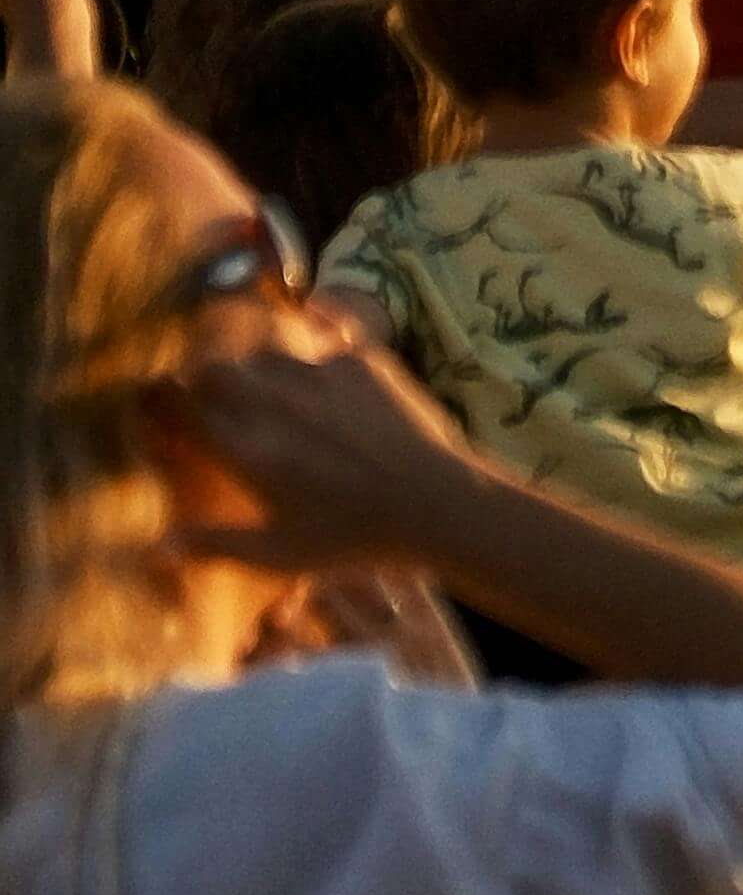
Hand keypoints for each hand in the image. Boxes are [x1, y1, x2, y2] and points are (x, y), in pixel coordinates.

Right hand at [148, 315, 493, 571]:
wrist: (436, 502)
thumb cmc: (352, 539)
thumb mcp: (278, 554)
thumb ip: (213, 546)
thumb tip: (154, 548)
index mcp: (247, 452)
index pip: (181, 409)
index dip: (163, 405)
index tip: (162, 411)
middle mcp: (275, 403)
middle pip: (214, 370)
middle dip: (207, 383)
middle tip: (221, 408)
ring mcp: (317, 374)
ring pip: (264, 351)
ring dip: (259, 372)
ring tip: (276, 401)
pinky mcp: (358, 357)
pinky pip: (319, 340)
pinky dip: (311, 360)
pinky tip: (324, 387)